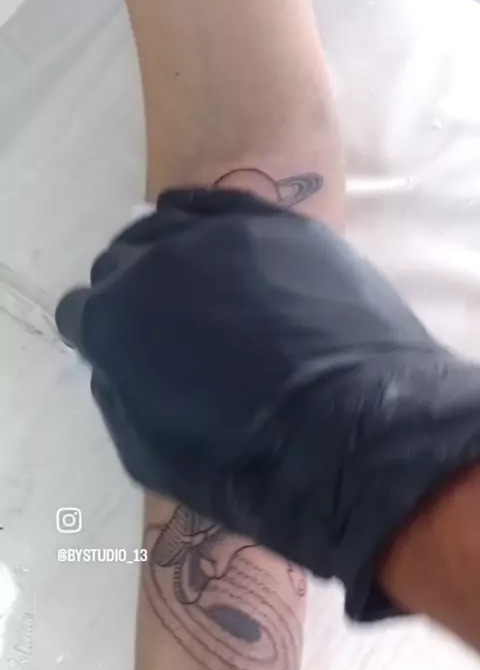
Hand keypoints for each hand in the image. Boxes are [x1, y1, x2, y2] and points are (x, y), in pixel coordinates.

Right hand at [56, 188, 479, 620]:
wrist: (352, 437)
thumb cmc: (243, 463)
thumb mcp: (149, 457)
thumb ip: (117, 396)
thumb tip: (114, 363)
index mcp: (116, 319)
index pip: (80, 311)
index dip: (95, 334)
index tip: (116, 351)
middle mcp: (157, 262)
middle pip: (120, 262)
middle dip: (128, 293)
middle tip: (161, 325)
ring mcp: (222, 235)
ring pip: (168, 226)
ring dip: (166, 254)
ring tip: (188, 281)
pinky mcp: (280, 225)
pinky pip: (222, 206)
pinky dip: (204, 220)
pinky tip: (207, 235)